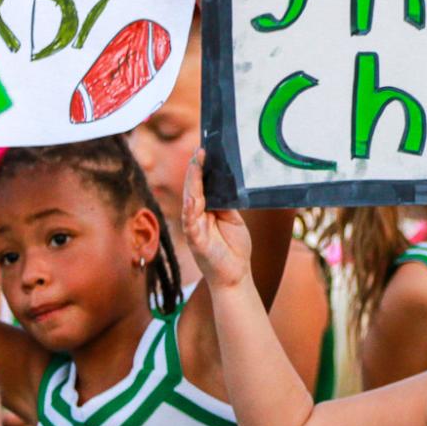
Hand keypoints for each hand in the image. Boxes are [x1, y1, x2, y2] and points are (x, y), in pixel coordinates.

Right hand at [181, 149, 252, 288]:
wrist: (236, 276)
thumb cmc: (234, 249)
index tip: (206, 151)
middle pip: (193, 189)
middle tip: (201, 150)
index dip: (202, 169)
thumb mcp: (233, 219)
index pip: (201, 186)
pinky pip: (190, 220)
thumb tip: (225, 182)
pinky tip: (193, 196)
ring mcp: (194, 227)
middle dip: (196, 169)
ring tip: (197, 163)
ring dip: (193, 181)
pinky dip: (191, 207)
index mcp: (206, 211)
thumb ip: (226, 203)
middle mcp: (196, 216)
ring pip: (190, 199)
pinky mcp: (195, 240)